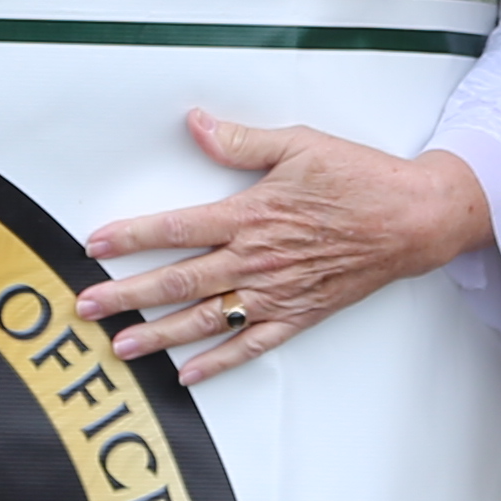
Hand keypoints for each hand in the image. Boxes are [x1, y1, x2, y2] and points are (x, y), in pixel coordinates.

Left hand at [77, 107, 491, 378]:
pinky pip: (251, 345)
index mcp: (251, 215)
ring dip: (159, 335)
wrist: (415, 219)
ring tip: (120, 347)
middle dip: (126, 295)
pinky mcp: (299, 315)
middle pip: (179, 281)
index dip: (131, 237)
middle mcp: (257, 259)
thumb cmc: (359, 177)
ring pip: (206, 320)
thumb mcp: (299, 144)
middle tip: (85, 308)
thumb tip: (196, 124)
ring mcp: (277, 293)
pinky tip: (187, 375)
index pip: (177, 229)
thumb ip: (241, 140)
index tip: (93, 246)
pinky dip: (218, 363)